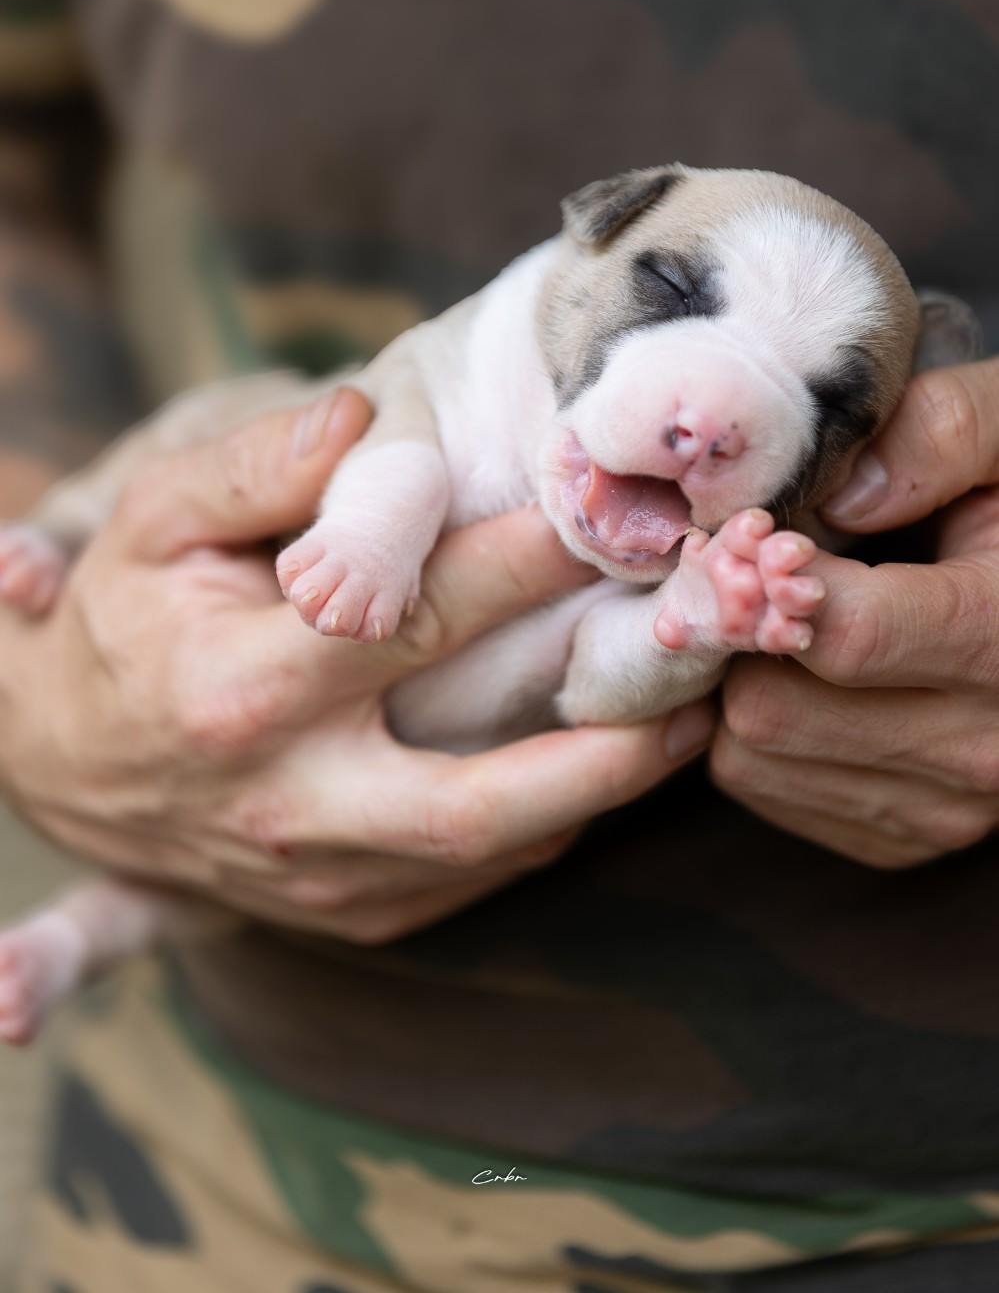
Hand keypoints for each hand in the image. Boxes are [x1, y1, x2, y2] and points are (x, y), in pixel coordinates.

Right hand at [0, 389, 713, 940]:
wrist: (65, 768)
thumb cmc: (125, 622)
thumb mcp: (157, 523)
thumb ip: (257, 467)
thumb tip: (365, 418)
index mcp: (245, 690)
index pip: (412, 621)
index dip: (523, 566)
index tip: (614, 515)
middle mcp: (289, 801)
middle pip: (474, 795)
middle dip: (604, 741)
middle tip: (704, 674)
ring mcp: (320, 877)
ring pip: (490, 852)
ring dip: (600, 794)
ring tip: (689, 727)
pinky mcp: (346, 913)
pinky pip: (469, 881)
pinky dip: (546, 826)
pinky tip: (600, 770)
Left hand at [710, 359, 998, 866]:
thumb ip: (943, 433)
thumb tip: (838, 498)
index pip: (849, 636)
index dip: (770, 583)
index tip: (753, 540)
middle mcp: (983, 748)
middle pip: (772, 708)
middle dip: (741, 634)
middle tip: (747, 579)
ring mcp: (941, 808)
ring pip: (749, 754)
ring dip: (738, 680)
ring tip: (781, 623)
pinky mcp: (898, 837)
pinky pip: (760, 786)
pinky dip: (755, 728)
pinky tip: (803, 676)